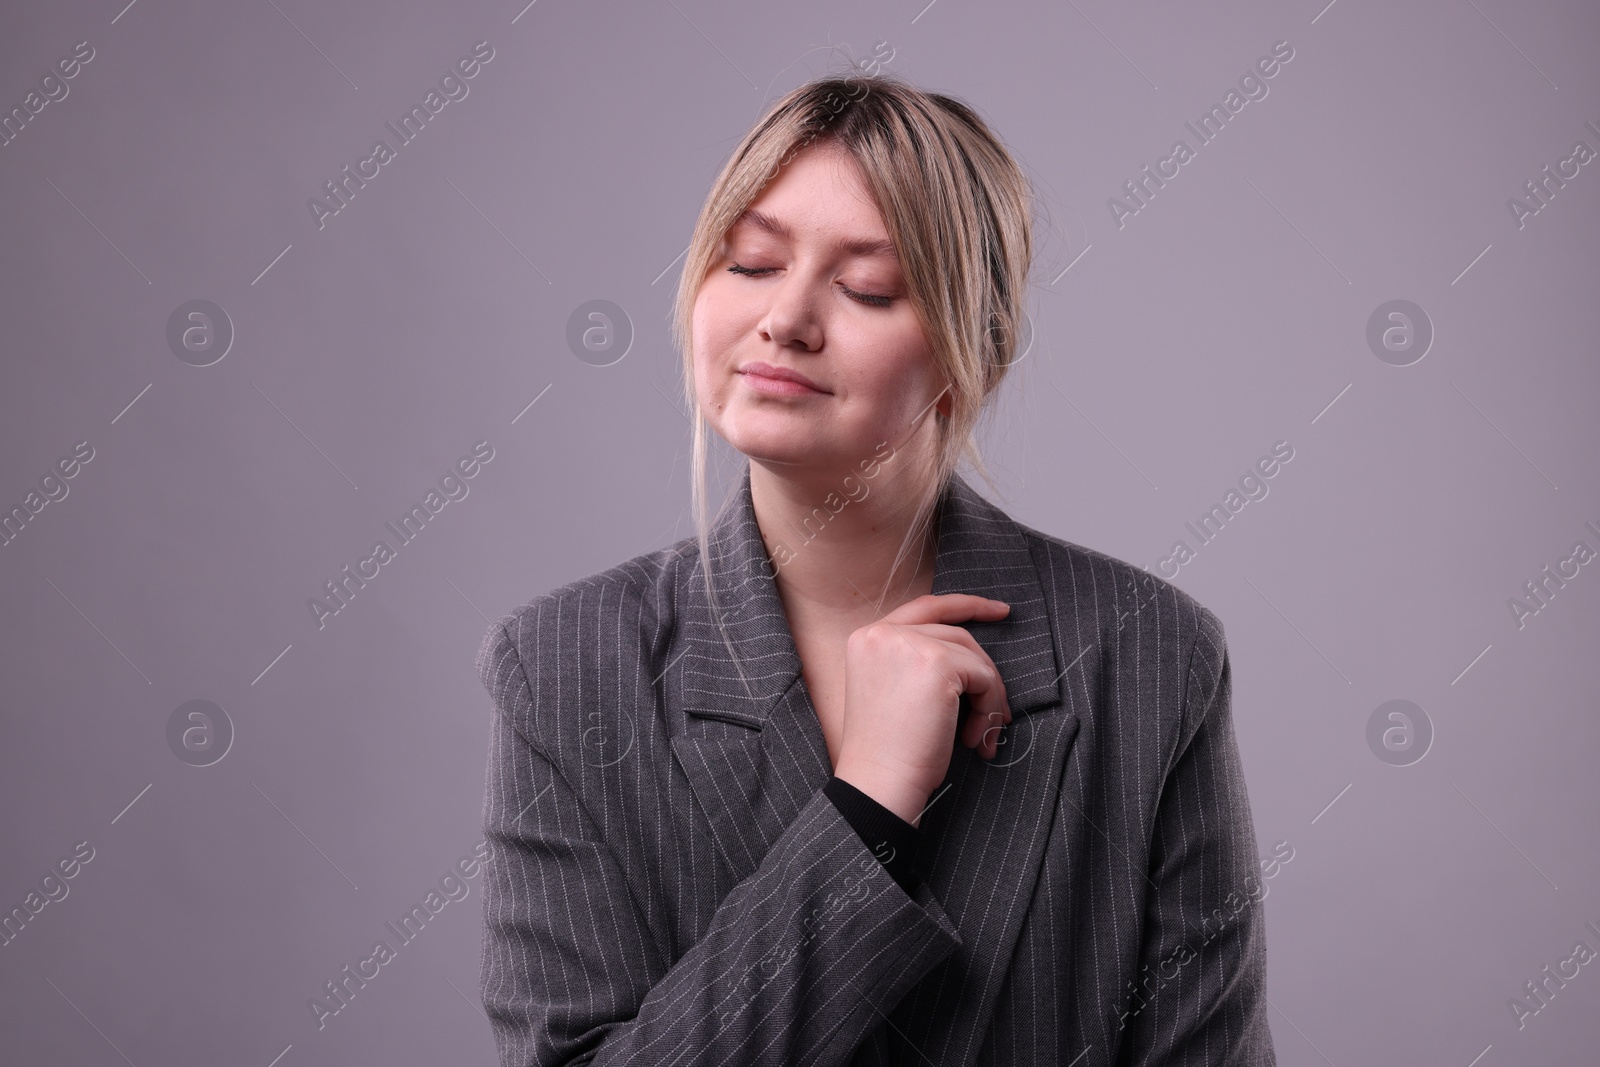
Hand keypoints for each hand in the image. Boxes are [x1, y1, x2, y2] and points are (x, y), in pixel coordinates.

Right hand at [832, 594, 1011, 826]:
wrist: (878, 784)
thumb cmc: (886, 753)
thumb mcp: (891, 692)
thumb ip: (915, 662)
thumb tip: (973, 660)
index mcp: (866, 638)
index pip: (924, 608)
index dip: (966, 606)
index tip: (999, 611)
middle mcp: (883, 633)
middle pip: (956, 634)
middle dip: (984, 671)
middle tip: (998, 712)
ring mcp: (910, 644)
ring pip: (973, 657)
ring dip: (988, 697)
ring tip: (981, 735)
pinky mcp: (938, 664)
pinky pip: (984, 677)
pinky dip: (989, 709)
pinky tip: (974, 739)